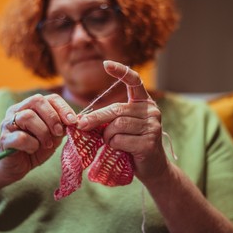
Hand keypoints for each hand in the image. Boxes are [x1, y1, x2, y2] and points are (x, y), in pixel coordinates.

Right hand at [0, 94, 76, 184]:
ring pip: (27, 117)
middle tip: (59, 133)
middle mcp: (17, 110)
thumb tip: (77, 121)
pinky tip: (33, 150)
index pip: (49, 98)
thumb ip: (62, 126)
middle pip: (37, 101)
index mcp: (30, 107)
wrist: (16, 168)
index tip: (73, 121)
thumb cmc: (35, 149)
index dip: (63, 107)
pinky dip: (31, 144)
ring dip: (43, 132)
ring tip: (47, 144)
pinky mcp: (4, 139)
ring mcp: (8, 124)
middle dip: (53, 117)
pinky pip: (20, 137)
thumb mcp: (53, 136)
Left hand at [76, 60, 167, 183]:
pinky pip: (120, 140)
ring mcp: (153, 126)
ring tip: (110, 142)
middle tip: (80, 125)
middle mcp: (151, 110)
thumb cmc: (132, 145)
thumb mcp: (121, 128)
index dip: (121, 72)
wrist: (152, 168)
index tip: (106, 64)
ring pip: (117, 125)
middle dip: (94, 118)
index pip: (134, 81)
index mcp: (144, 103)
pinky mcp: (149, 142)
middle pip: (116, 109)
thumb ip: (109, 119)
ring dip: (106, 136)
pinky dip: (113, 145)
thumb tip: (81, 119)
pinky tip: (119, 149)